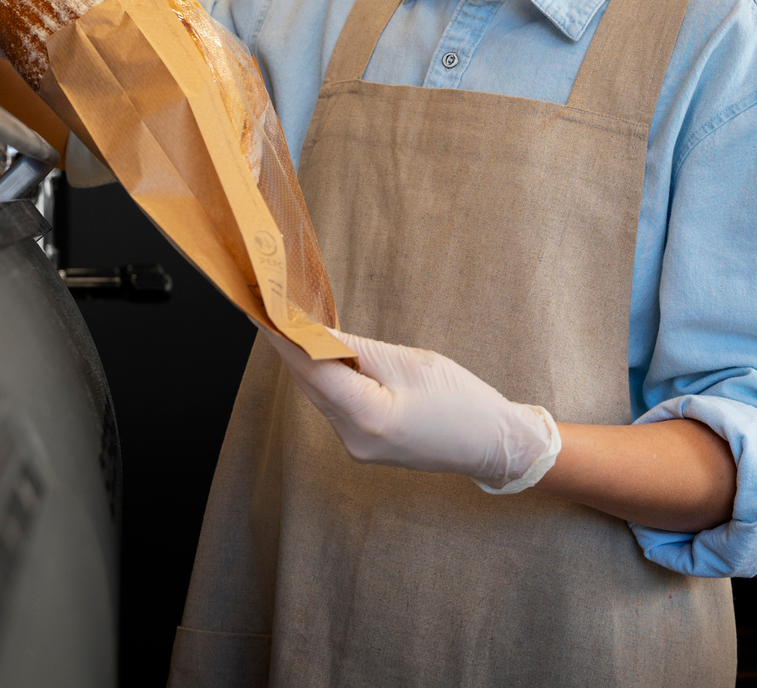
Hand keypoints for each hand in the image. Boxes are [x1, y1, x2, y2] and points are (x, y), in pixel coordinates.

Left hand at [266, 327, 560, 493]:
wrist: (492, 444)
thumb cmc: (463, 401)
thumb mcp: (412, 362)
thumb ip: (360, 350)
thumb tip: (318, 333)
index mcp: (367, 418)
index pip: (312, 371)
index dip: (285, 338)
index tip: (264, 311)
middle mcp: (353, 440)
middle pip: (311, 385)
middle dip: (293, 346)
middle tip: (274, 308)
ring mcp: (357, 447)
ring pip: (321, 396)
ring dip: (309, 362)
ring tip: (294, 326)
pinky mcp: (364, 445)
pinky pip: (336, 406)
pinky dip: (329, 379)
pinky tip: (326, 355)